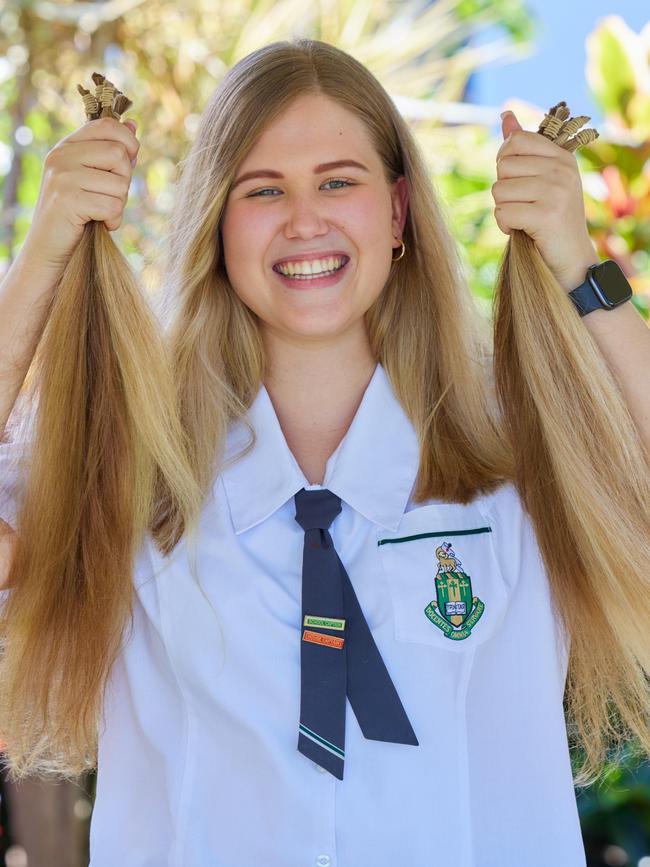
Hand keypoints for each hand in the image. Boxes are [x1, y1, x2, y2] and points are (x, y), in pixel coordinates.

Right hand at [23, 115, 139, 276]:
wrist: (49, 249)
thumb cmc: (76, 214)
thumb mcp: (91, 178)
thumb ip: (110, 153)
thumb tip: (133, 125)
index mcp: (67, 146)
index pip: (107, 125)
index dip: (128, 143)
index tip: (124, 164)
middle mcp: (61, 156)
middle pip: (119, 155)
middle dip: (124, 181)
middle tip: (109, 197)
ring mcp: (63, 177)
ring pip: (120, 184)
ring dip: (119, 204)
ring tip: (100, 212)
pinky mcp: (68, 200)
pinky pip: (113, 207)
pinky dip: (113, 221)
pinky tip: (99, 224)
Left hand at [492, 109, 598, 291]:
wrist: (571, 258)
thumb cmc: (551, 218)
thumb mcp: (542, 177)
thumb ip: (524, 147)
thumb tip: (505, 115)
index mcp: (561, 156)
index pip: (515, 141)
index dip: (505, 162)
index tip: (518, 181)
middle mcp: (561, 169)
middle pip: (503, 167)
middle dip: (504, 190)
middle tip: (524, 205)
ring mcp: (555, 191)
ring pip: (499, 190)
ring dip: (504, 209)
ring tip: (525, 218)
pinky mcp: (546, 215)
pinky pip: (502, 213)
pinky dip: (505, 226)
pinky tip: (523, 230)